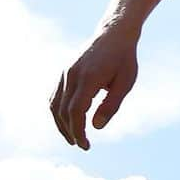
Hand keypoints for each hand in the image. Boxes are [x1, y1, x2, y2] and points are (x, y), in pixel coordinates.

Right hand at [50, 23, 139, 149]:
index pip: (75, 112)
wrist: (114, 34)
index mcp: (88, 78)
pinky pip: (55, 96)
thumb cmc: (124, 59)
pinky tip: (67, 121)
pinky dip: (58, 111)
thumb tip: (96, 126)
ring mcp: (65, 73)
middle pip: (62, 111)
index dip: (78, 132)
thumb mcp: (125, 83)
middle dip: (70, 132)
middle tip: (82, 145)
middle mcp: (71, 75)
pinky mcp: (64, 72)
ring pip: (54, 104)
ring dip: (60, 124)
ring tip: (72, 138)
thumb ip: (111, 105)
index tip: (86, 146)